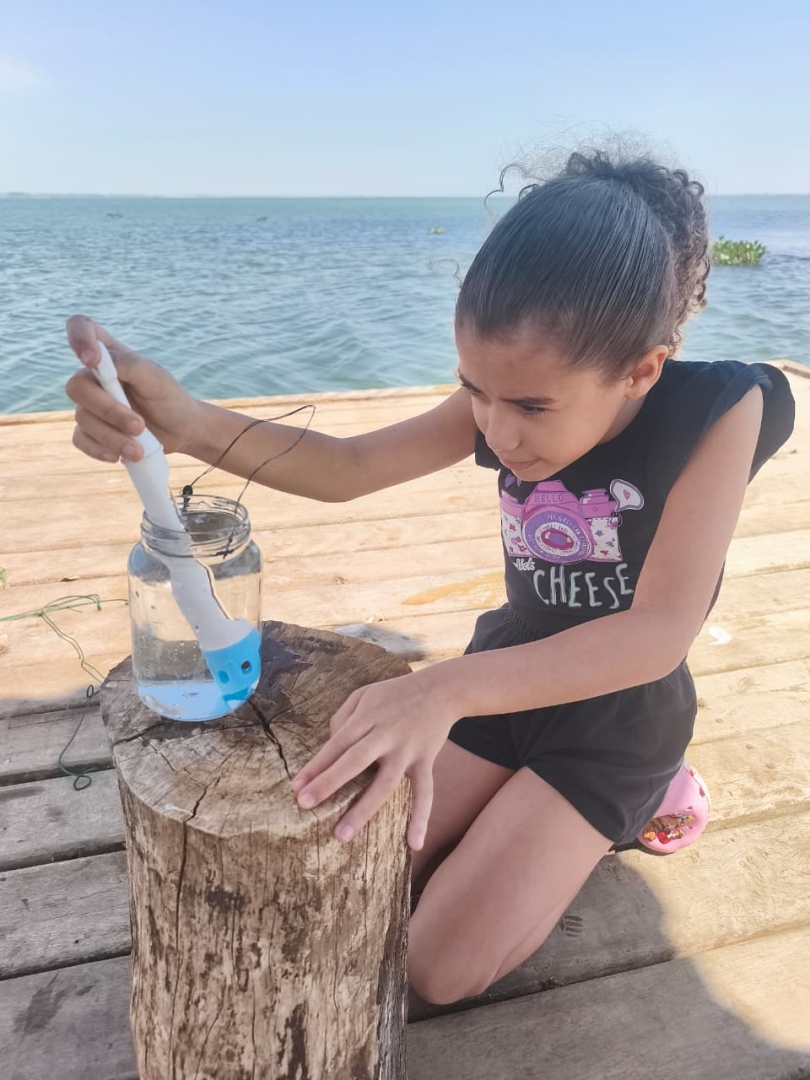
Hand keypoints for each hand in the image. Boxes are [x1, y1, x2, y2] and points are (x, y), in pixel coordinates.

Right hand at [65, 314, 201, 461]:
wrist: (182, 432)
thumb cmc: (170, 399)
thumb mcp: (157, 379)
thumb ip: (130, 364)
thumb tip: (99, 359)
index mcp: (110, 354)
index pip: (80, 328)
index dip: (78, 338)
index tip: (92, 361)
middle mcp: (95, 377)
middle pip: (77, 387)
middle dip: (108, 411)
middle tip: (139, 426)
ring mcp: (91, 405)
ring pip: (82, 419)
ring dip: (112, 437)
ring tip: (139, 449)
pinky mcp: (92, 431)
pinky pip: (81, 439)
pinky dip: (99, 450)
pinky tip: (119, 457)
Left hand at [290, 670, 460, 850]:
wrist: (441, 689)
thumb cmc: (395, 693)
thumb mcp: (363, 695)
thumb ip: (342, 718)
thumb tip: (331, 745)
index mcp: (367, 717)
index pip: (336, 745)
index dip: (315, 766)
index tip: (296, 788)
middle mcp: (386, 735)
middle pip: (354, 761)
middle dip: (329, 783)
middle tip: (305, 805)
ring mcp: (407, 751)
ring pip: (384, 784)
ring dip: (362, 811)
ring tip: (342, 836)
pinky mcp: (426, 761)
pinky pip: (425, 792)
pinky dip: (422, 817)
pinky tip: (415, 844)